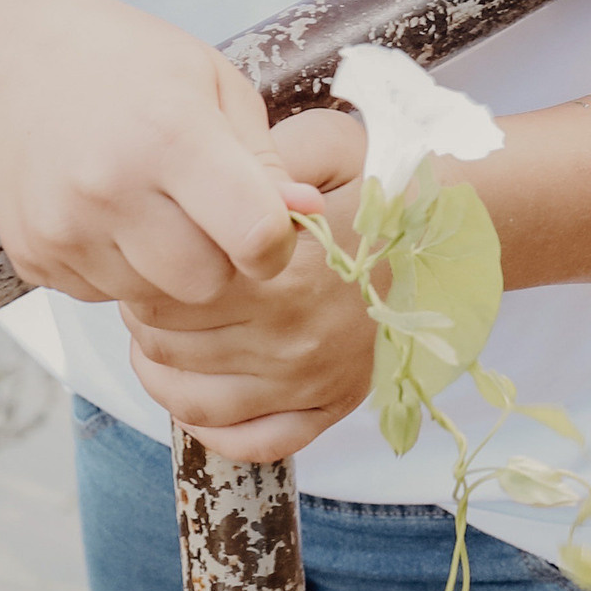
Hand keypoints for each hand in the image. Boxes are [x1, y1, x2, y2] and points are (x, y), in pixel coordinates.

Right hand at [0, 0, 305, 307]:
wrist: (12, 60)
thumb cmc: (130, 64)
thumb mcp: (214, 85)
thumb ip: (264, 160)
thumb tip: (307, 216)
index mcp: (170, 134)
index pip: (255, 237)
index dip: (275, 242)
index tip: (265, 223)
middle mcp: (110, 187)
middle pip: (206, 283)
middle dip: (219, 260)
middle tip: (202, 211)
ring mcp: (63, 227)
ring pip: (155, 300)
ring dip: (166, 267)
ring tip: (149, 204)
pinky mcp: (32, 256)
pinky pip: (104, 295)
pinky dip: (117, 267)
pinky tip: (105, 213)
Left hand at [122, 106, 377, 462]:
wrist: (447, 233)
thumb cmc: (376, 182)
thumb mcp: (322, 147)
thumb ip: (261, 162)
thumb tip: (208, 187)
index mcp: (288, 275)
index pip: (170, 295)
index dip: (143, 275)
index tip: (150, 255)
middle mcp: (297, 340)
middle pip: (172, 347)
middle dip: (145, 319)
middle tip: (148, 292)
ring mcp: (314, 382)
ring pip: (195, 402)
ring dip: (160, 373)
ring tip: (160, 340)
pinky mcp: (332, 407)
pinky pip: (253, 443)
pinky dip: (209, 429)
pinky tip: (195, 392)